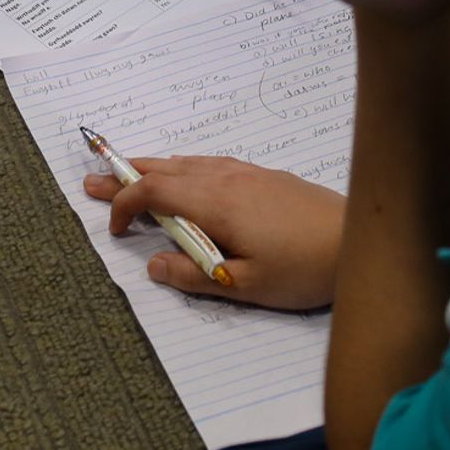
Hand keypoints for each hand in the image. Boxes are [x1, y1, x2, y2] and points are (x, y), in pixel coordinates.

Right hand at [83, 155, 345, 310]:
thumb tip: (154, 265)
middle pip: (163, 169)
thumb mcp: (245, 286)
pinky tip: (184, 177)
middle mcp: (225, 178)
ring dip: (152, 168)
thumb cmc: (303, 268)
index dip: (124, 206)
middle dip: (125, 175)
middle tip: (91, 180)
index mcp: (215, 202)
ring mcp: (245, 172)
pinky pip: (208, 163)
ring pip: (186, 162)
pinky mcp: (263, 175)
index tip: (114, 230)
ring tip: (128, 172)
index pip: (153, 192)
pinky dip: (181, 168)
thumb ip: (195, 276)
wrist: (358, 241)